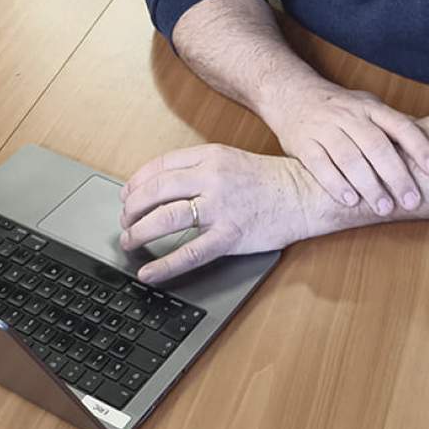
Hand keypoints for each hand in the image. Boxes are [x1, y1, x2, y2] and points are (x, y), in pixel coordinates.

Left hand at [119, 144, 307, 283]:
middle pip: (156, 192)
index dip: (135, 184)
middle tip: (125, 222)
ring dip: (140, 233)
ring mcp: (221, 207)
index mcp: (210, 156)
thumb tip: (162, 188)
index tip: (126, 196)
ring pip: (166, 219)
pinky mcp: (230, 235)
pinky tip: (149, 272)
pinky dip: (163, 265)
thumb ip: (199, 170)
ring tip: (130, 242)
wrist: (304, 193)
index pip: (159, 167)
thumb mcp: (230, 161)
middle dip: (131, 210)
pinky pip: (189, 253)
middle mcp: (212, 178)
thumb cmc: (269, 179)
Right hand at [266, 83, 428, 215]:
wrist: (292, 95)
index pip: (400, 125)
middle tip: (411, 201)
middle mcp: (349, 116)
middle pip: (376, 146)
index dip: (420, 146)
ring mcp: (325, 128)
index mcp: (370, 107)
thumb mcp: (369, 107)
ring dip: (369, 185)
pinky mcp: (304, 144)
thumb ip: (396, 124)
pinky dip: (336, 184)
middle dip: (396, 175)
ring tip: (384, 207)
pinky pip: (320, 165)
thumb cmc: (341, 107)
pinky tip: (350, 200)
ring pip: (350, 158)